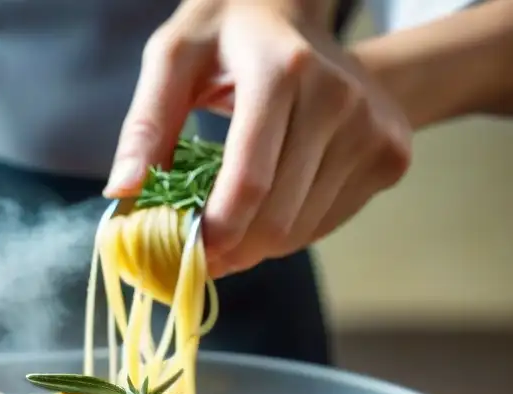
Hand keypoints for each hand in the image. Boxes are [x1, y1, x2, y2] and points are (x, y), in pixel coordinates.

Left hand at [106, 0, 413, 276]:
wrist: (307, 13)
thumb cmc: (231, 35)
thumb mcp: (175, 58)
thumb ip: (145, 124)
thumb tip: (122, 191)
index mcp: (284, 71)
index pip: (250, 180)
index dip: (215, 231)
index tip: (186, 251)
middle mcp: (339, 99)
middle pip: (278, 218)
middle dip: (231, 249)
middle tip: (201, 251)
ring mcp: (373, 129)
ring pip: (303, 231)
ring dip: (257, 245)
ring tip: (230, 223)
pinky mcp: (390, 154)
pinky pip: (328, 224)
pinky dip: (290, 232)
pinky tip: (269, 205)